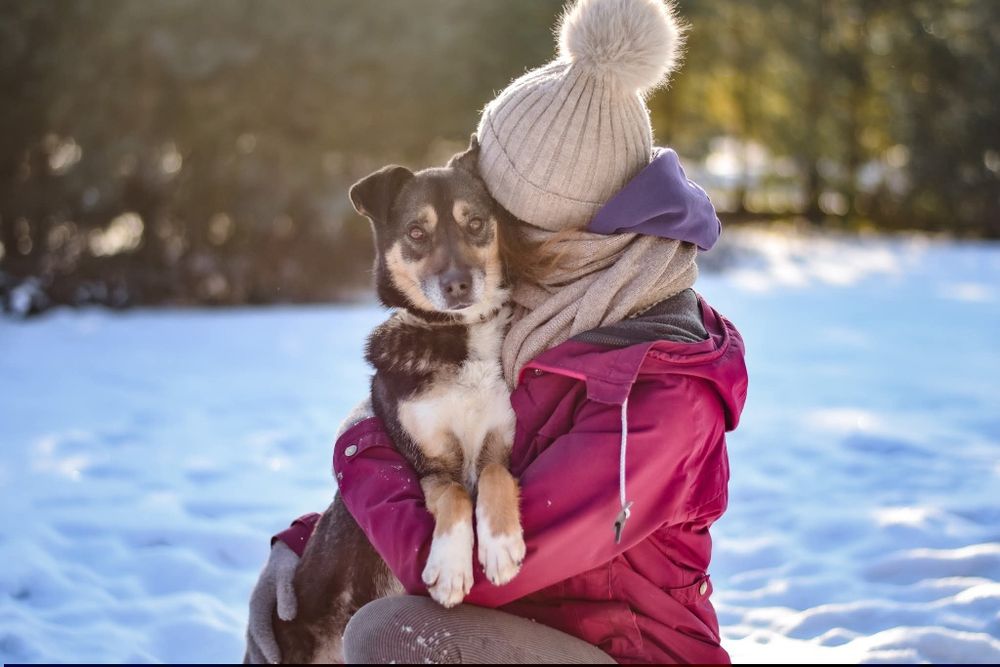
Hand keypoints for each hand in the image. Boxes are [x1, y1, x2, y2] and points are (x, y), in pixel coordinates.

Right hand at [244, 541, 299, 663]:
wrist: (285, 552)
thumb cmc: (288, 563)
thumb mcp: (288, 573)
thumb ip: (287, 592)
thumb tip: (288, 616)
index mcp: (257, 602)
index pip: (260, 629)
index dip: (268, 646)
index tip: (277, 661)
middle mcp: (255, 610)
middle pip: (253, 640)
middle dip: (260, 658)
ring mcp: (258, 614)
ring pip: (254, 641)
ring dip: (258, 657)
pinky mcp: (265, 615)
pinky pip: (260, 636)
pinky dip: (261, 650)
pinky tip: (268, 661)